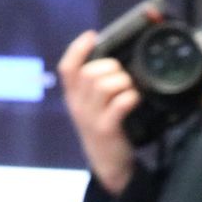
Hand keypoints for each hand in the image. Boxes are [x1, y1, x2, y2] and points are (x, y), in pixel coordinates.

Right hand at [57, 30, 139, 195]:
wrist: (108, 165)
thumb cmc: (104, 129)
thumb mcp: (92, 108)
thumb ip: (96, 87)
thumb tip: (114, 61)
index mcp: (73, 97)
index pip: (67, 68)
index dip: (78, 49)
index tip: (92, 35)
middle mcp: (78, 106)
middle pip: (88, 73)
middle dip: (110, 67)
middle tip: (122, 74)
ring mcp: (91, 118)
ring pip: (103, 85)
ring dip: (121, 81)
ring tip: (129, 88)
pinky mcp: (106, 129)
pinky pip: (118, 104)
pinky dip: (130, 97)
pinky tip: (134, 99)